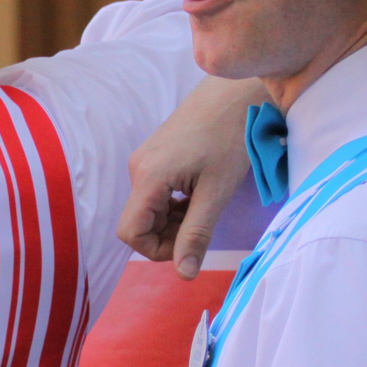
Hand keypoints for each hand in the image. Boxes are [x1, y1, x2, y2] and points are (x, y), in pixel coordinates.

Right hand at [118, 76, 266, 279]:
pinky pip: (155, 192)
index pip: (130, 233)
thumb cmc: (230, 138)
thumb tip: (184, 275)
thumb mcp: (216, 193)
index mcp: (148, 178)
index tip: (189, 244)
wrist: (236, 91)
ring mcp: (144, 160)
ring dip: (175, 219)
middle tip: (206, 223)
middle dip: (169, 234)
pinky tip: (201, 190)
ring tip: (207, 203)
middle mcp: (138, 168)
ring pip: (149, 208)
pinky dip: (175, 202)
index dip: (157, 250)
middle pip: (139, 222)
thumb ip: (196, 234)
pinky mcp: (155, 155)